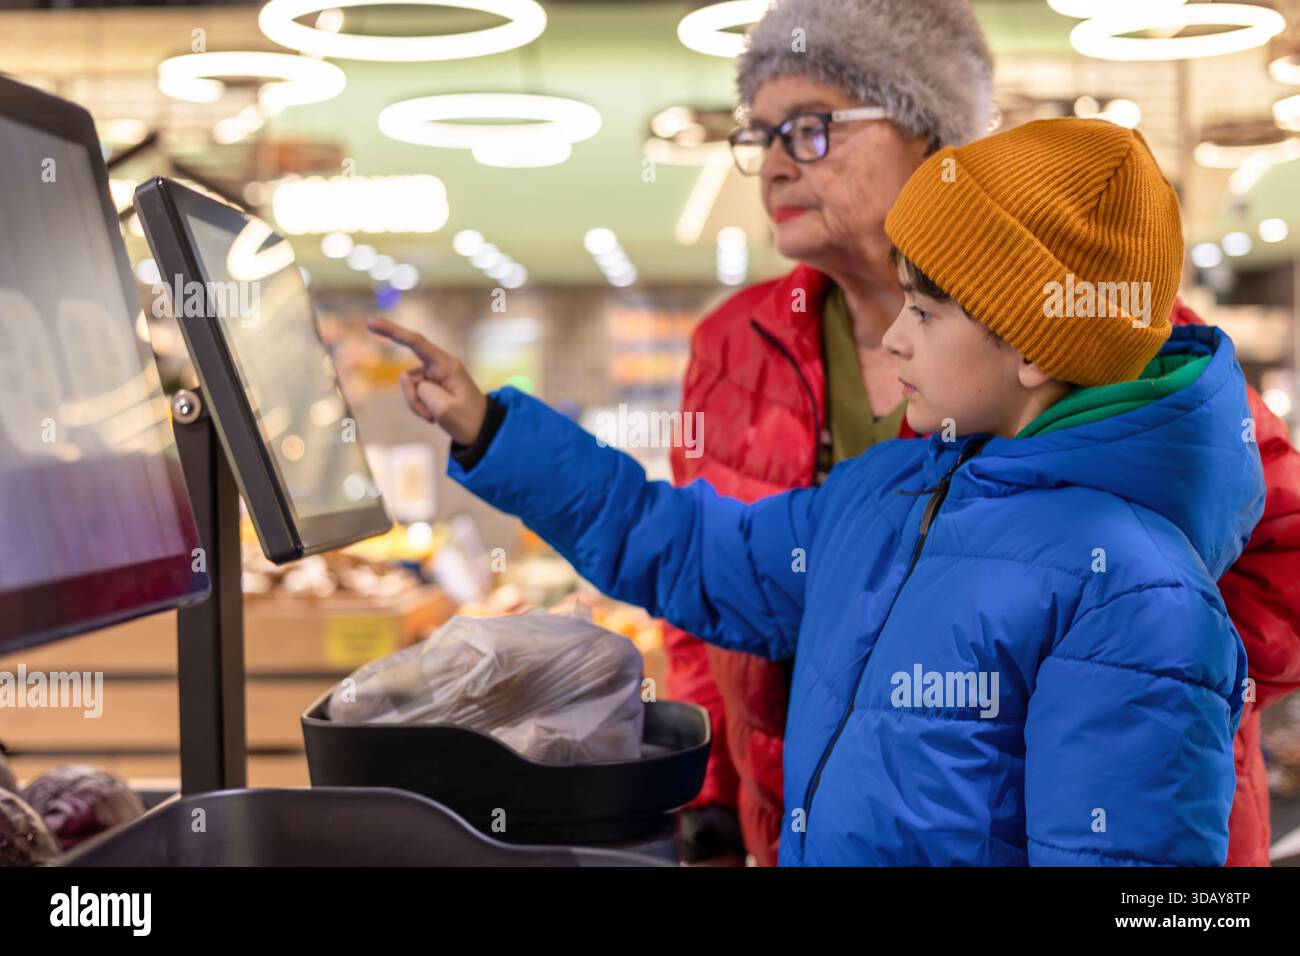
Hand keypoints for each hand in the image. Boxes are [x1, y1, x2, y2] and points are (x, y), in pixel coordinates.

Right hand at [366, 317, 487, 445]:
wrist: (482, 430)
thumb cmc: (468, 419)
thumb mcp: (445, 409)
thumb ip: (424, 392)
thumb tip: (415, 382)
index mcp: (446, 365)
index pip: (416, 343)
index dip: (392, 331)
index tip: (370, 322)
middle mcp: (440, 365)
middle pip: (408, 377)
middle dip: (412, 399)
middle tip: (431, 417)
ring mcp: (435, 374)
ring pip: (409, 388)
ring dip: (417, 406)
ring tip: (436, 417)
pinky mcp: (432, 384)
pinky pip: (414, 394)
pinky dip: (420, 407)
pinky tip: (434, 416)